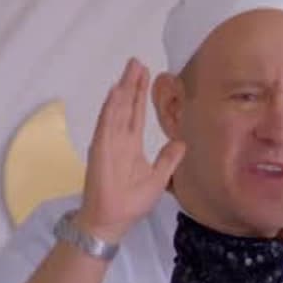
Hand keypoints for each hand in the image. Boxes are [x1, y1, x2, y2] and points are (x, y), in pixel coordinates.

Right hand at [74, 58, 185, 243]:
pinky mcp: (101, 150)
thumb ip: (168, 159)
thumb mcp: (159, 178)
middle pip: (125, 106)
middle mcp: (118, 140)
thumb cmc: (131, 203)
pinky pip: (106, 125)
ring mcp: (108, 143)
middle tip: (136, 61)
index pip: (135, 114)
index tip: (144, 74)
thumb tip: (181, 142)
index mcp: (130, 146)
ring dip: (121, 90)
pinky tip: (115, 92)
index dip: (138, 94)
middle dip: (131, 84)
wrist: (112, 221)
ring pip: (115, 110)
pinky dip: (110, 108)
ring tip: (128, 70)